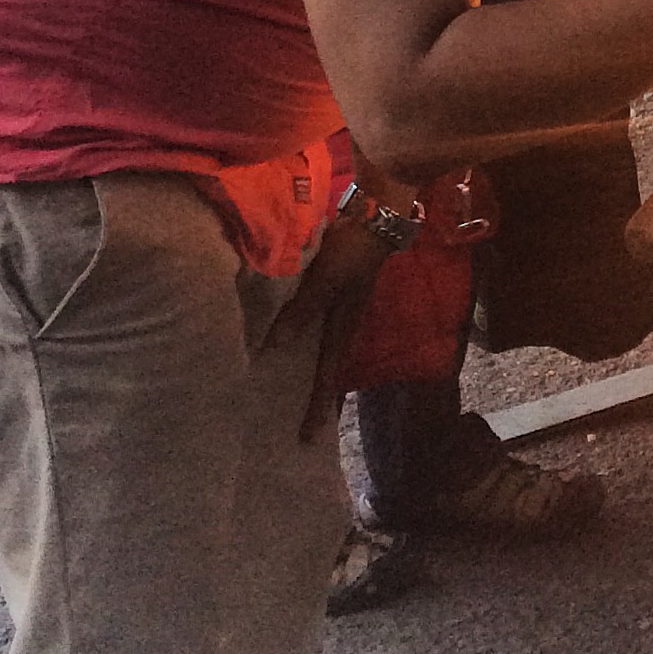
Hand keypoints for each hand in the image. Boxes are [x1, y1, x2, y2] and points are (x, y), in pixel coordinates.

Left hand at [264, 217, 389, 443]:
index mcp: (343, 326)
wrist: (377, 217)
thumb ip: (303, 309)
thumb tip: (275, 347)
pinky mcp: (334, 295)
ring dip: (310, 375)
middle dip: (317, 399)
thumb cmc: (354, 250)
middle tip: (304, 430)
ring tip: (293, 397)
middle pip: (327, 370)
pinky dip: (304, 347)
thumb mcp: (328, 278)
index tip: (309, 437)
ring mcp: (339, 311)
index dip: (318, 405)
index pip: (328, 374)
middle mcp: (342, 324)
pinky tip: (289, 348)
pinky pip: (315, 331)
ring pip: (321, 352)